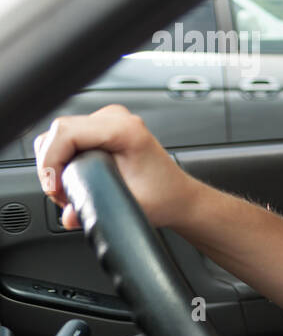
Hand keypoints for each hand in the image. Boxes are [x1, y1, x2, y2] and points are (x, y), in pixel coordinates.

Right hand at [34, 104, 198, 229]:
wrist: (179, 195)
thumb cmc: (163, 197)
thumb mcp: (130, 206)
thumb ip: (96, 211)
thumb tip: (68, 216)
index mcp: (125, 130)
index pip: (65, 133)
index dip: (51, 162)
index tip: (56, 189)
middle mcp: (117, 118)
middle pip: (58, 131)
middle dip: (51, 165)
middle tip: (62, 195)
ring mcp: (110, 119)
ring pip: (60, 133)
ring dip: (55, 162)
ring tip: (67, 190)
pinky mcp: (104, 127)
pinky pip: (69, 136)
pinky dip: (63, 157)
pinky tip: (73, 178)